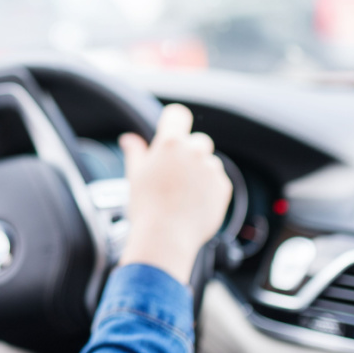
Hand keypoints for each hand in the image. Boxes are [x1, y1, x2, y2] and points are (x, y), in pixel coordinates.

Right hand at [117, 103, 231, 283]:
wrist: (166, 238)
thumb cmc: (146, 207)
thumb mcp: (135, 175)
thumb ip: (136, 152)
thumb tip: (129, 139)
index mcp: (170, 143)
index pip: (178, 114)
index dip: (174, 122)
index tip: (170, 133)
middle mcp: (194, 151)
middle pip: (196, 140)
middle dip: (187, 152)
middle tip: (174, 174)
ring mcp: (211, 169)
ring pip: (208, 161)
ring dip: (199, 171)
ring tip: (183, 193)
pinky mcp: (223, 187)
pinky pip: (217, 180)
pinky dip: (208, 188)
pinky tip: (193, 203)